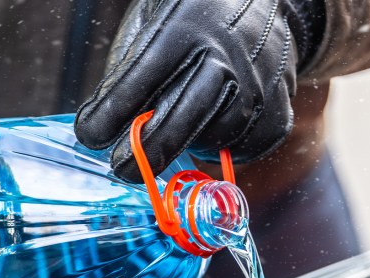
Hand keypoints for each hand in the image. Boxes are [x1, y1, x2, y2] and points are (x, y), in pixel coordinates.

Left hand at [75, 0, 320, 181]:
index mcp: (184, 24)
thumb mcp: (153, 20)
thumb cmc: (194, 17)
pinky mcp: (279, 107)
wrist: (267, 2)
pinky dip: (225, 149)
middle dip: (146, 152)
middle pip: (181, 118)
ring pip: (216, 136)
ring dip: (189, 144)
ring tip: (175, 132)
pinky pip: (247, 147)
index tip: (90, 135)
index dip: (110, 114)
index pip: (138, 79)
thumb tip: (102, 123)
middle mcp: (226, 52)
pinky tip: (212, 131)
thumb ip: (129, 67)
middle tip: (121, 169)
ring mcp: (258, 81)